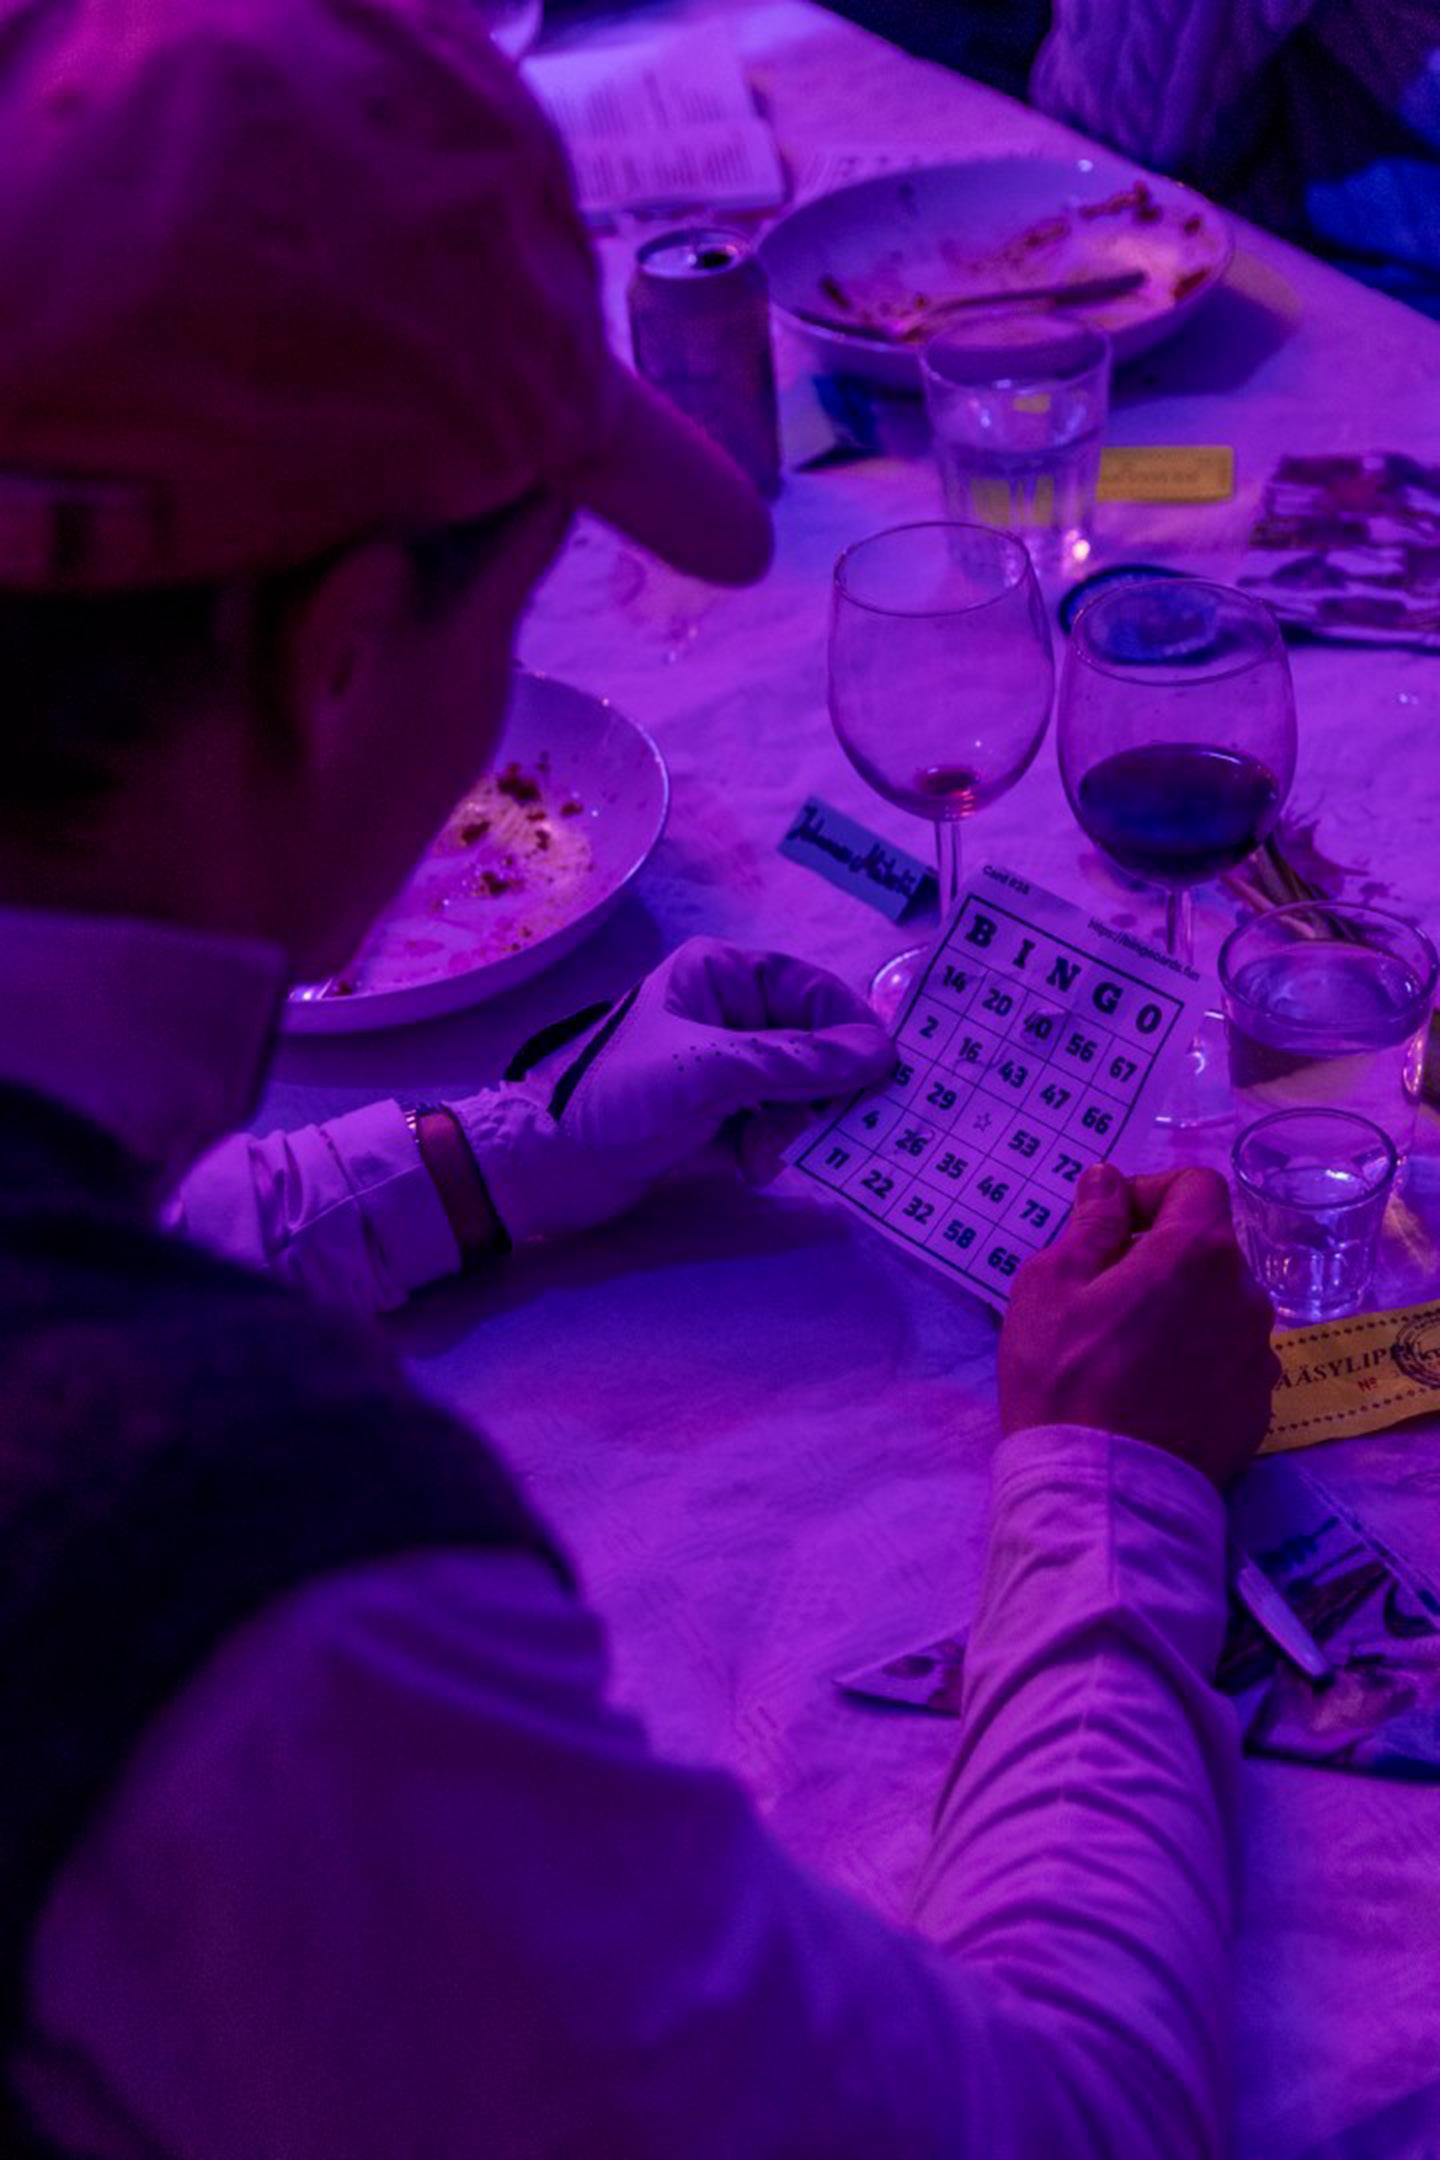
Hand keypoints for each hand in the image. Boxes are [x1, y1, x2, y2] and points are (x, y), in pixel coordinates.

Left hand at [454, 938, 892, 1241]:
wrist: (547, 1169)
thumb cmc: (619, 1098)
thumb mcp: (711, 1071)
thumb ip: (797, 1061)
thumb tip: (881, 1053)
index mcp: (722, 976)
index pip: (813, 990)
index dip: (851, 1030)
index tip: (881, 1075)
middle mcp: (729, 1013)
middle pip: (816, 1044)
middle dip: (821, 1089)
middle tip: (819, 1126)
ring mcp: (725, 1068)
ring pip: (801, 1091)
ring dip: (795, 1126)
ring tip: (766, 1152)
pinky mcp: (718, 1117)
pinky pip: (776, 1125)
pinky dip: (773, 1149)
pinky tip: (748, 1168)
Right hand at [999, 1163, 1280, 1487]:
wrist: (1102, 1493)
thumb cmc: (1063, 1378)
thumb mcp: (1051, 1284)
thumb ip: (1090, 1222)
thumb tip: (1109, 1180)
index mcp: (1197, 1252)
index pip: (1196, 1184)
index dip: (1150, 1192)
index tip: (1110, 1226)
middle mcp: (1245, 1296)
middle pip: (1209, 1248)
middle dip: (1161, 1254)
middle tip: (1103, 1294)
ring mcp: (1258, 1356)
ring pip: (1221, 1305)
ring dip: (1182, 1307)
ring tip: (1128, 1349)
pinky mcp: (1258, 1407)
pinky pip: (1229, 1358)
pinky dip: (1197, 1357)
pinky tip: (1152, 1390)